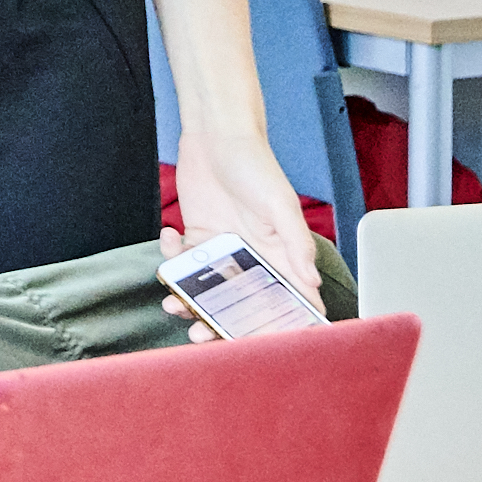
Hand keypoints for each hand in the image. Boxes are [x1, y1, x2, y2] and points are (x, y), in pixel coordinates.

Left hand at [161, 127, 317, 333]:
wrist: (217, 133)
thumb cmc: (257, 164)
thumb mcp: (280, 203)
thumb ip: (296, 243)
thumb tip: (311, 281)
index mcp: (281, 254)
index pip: (289, 299)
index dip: (281, 325)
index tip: (266, 347)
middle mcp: (252, 257)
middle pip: (241, 303)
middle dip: (222, 324)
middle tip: (203, 336)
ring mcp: (222, 249)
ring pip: (207, 289)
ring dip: (190, 301)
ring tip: (174, 304)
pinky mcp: (196, 236)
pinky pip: (183, 261)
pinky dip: (172, 259)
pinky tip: (170, 237)